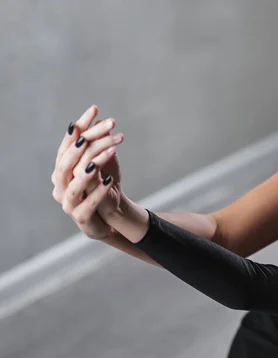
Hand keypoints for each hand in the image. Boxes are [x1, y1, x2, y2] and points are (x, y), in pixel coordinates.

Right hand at [52, 105, 123, 238]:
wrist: (108, 220)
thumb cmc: (103, 190)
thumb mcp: (102, 166)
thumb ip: (99, 147)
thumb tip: (103, 121)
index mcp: (63, 171)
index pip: (67, 144)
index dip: (79, 127)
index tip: (94, 109)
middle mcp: (60, 186)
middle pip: (65, 163)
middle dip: (81, 145)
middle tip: (97, 130)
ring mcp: (69, 203)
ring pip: (73, 184)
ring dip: (89, 168)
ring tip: (108, 153)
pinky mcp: (81, 218)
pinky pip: (88, 204)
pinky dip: (98, 191)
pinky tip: (110, 181)